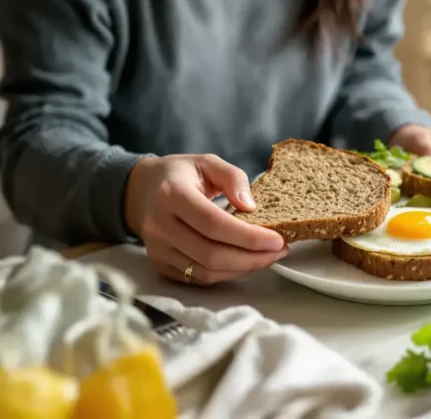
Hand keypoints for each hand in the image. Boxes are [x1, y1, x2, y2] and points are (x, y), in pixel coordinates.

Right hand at [124, 154, 286, 285]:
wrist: (141, 190)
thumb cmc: (180, 175)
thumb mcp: (207, 162)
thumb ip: (233, 177)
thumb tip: (250, 206)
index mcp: (171, 195)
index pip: (213, 224)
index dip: (248, 236)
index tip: (277, 239)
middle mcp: (159, 226)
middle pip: (211, 254)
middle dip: (252, 258)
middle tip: (279, 250)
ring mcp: (157, 249)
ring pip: (206, 272)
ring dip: (243, 269)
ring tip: (268, 257)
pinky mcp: (160, 265)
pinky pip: (199, 279)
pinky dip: (227, 274)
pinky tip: (246, 262)